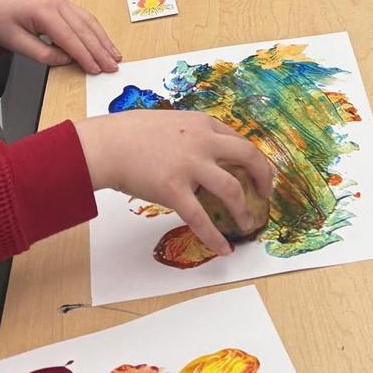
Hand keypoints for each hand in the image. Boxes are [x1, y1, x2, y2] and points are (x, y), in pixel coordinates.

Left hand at [0, 0, 120, 74]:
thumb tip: (66, 61)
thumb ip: (42, 53)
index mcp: (44, 12)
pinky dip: (97, 31)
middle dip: (100, 50)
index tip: (96, 69)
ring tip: (114, 56)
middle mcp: (58, 4)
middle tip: (112, 66)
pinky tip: (104, 42)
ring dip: (103, 40)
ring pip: (89, 22)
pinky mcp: (64, 4)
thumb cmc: (0, 20)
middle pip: (84, 29)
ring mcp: (63, 2)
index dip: (84, 55)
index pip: (69, 37)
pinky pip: (85, 18)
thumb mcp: (15, 42)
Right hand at [78, 111, 275, 259]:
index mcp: (201, 124)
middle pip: (248, 157)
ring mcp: (190, 166)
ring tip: (246, 224)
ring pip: (232, 190)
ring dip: (243, 210)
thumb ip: (190, 135)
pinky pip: (201, 218)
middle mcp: (202, 142)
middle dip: (263, 177)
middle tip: (265, 193)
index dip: (251, 158)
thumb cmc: (130, 133)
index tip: (256, 171)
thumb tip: (203, 151)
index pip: (238, 140)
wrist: (106, 145)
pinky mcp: (174, 190)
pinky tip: (224, 249)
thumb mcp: (170, 123)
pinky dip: (215, 237)